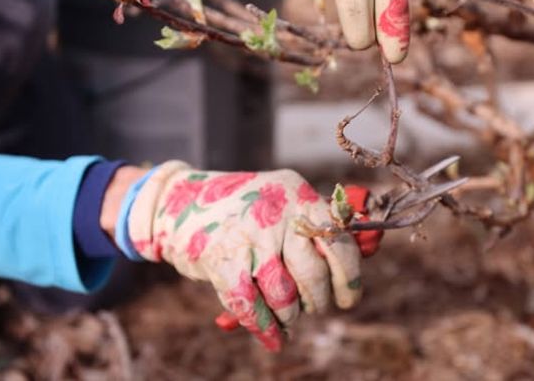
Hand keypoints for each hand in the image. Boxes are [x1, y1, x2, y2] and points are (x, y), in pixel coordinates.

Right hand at [125, 162, 361, 350]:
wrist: (178, 201)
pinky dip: (264, 328)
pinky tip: (272, 338)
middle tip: (313, 307)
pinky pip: (252, 307)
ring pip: (285, 295)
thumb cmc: (241, 211)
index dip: (348, 277)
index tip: (348, 298)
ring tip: (288, 315)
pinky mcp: (223, 259)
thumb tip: (355, 263)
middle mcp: (278, 211)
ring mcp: (250, 235)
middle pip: (313, 273)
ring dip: (290, 314)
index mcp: (298, 194)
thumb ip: (313, 229)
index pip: (339, 241)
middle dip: (317, 301)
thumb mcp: (279, 202)